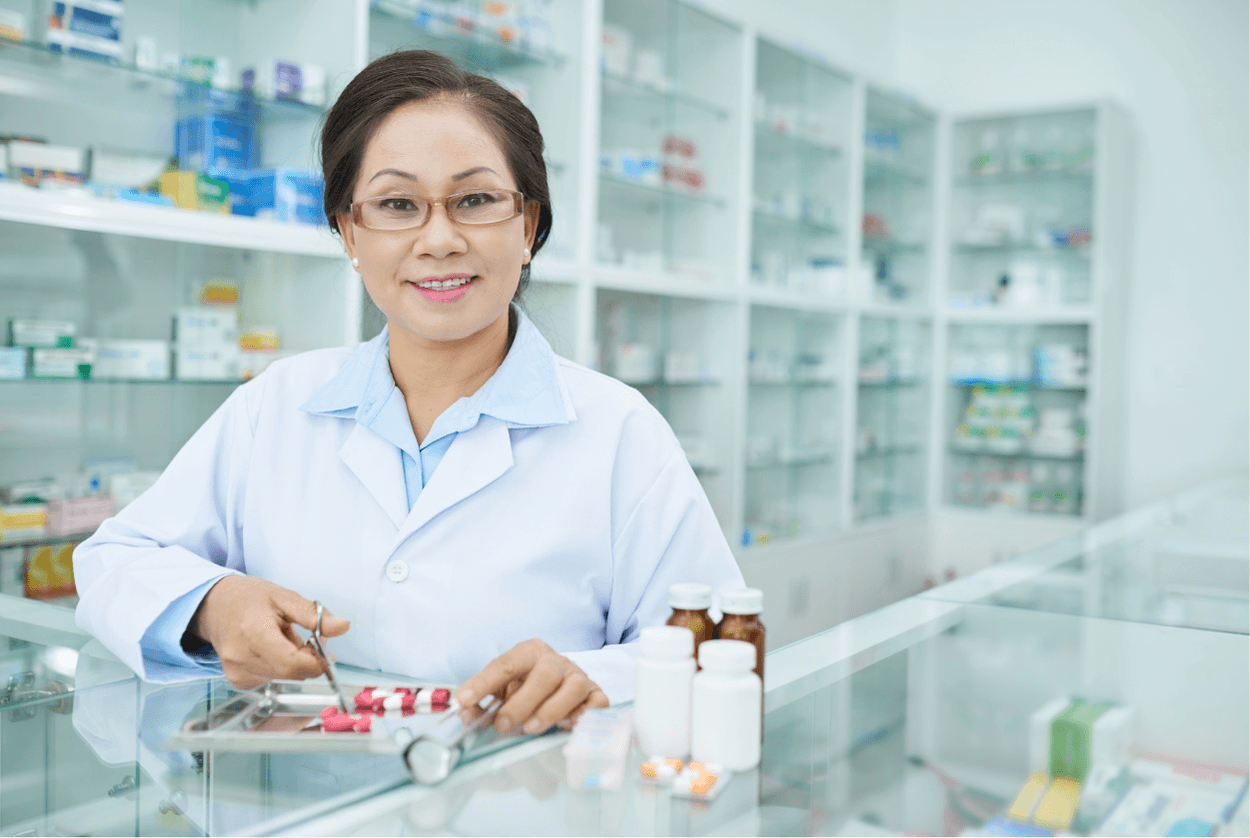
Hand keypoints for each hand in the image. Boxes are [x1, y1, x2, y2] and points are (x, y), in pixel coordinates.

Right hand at [187, 575, 349, 688]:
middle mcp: (241, 657)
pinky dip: (280, 667)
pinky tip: (271, 650)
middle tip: (308, 638)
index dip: (316, 662)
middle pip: (291, 673)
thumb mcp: (283, 596)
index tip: (326, 651)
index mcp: (253, 633)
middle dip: (308, 659)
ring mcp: (236, 672)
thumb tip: (342, 627)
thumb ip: (313, 614)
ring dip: (294, 662)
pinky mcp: (237, 681)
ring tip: (283, 639)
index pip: (292, 663)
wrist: (212, 606)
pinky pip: (273, 680)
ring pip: (285, 678)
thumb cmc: (247, 598)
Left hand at [455, 639, 608, 734]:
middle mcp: (556, 661)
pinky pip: (597, 702)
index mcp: (529, 652)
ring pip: (574, 686)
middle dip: (522, 702)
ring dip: (551, 709)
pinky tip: (565, 726)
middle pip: (545, 674)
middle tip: (503, 724)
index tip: (464, 700)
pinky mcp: (595, 694)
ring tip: (531, 728)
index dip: (483, 682)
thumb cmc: (526, 686)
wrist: (561, 680)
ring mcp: (578, 676)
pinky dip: (583, 715)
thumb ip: (482, 702)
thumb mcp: (501, 689)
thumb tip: (467, 716)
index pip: (505, 664)